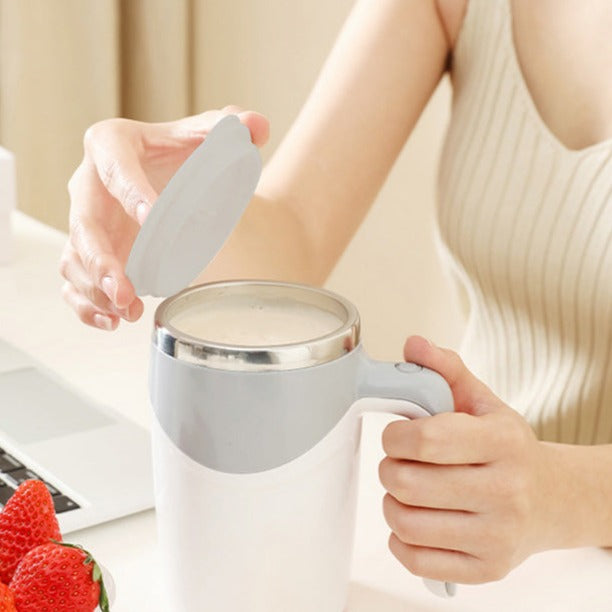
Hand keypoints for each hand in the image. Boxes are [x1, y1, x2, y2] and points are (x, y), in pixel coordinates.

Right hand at [59, 107, 268, 329]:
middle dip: (100, 258)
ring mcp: (88, 222)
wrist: (172, 176)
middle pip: (83, 221)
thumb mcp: (208, 136)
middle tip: (125, 287)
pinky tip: (114, 321)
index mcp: (112, 145)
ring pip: (74, 257)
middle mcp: (90, 184)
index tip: (155, 219)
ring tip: (128, 310)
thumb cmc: (184, 153)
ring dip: (95, 289)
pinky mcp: (90, 252)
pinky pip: (74, 281)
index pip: (116, 167)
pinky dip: (87, 304)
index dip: (132, 193)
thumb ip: (232, 129)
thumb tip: (256, 126)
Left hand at [378, 336, 557, 583]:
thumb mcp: (483, 401)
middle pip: (407, 483)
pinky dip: (401, 540)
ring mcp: (498, 536)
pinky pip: (416, 560)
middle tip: (400, 462)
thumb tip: (413, 344)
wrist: (553, 499)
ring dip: (392, 502)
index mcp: (502, 442)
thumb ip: (445, 369)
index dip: (394, 436)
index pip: (425, 440)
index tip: (396, 435)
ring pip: (406, 523)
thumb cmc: (507, 448)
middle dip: (390, 468)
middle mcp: (506, 491)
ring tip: (407, 490)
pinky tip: (415, 520)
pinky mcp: (487, 569)